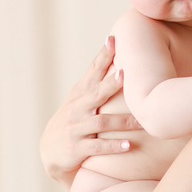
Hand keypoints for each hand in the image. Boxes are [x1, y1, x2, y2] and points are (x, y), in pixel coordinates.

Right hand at [39, 38, 142, 183]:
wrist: (50, 152)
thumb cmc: (74, 121)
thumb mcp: (80, 100)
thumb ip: (98, 83)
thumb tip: (124, 62)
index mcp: (80, 92)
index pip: (93, 70)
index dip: (102, 55)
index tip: (112, 39)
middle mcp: (77, 107)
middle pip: (96, 93)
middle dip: (111, 84)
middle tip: (125, 74)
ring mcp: (76, 128)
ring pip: (101, 122)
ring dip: (123, 122)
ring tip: (141, 121)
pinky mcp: (76, 148)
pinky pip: (97, 147)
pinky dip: (113, 146)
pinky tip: (129, 146)